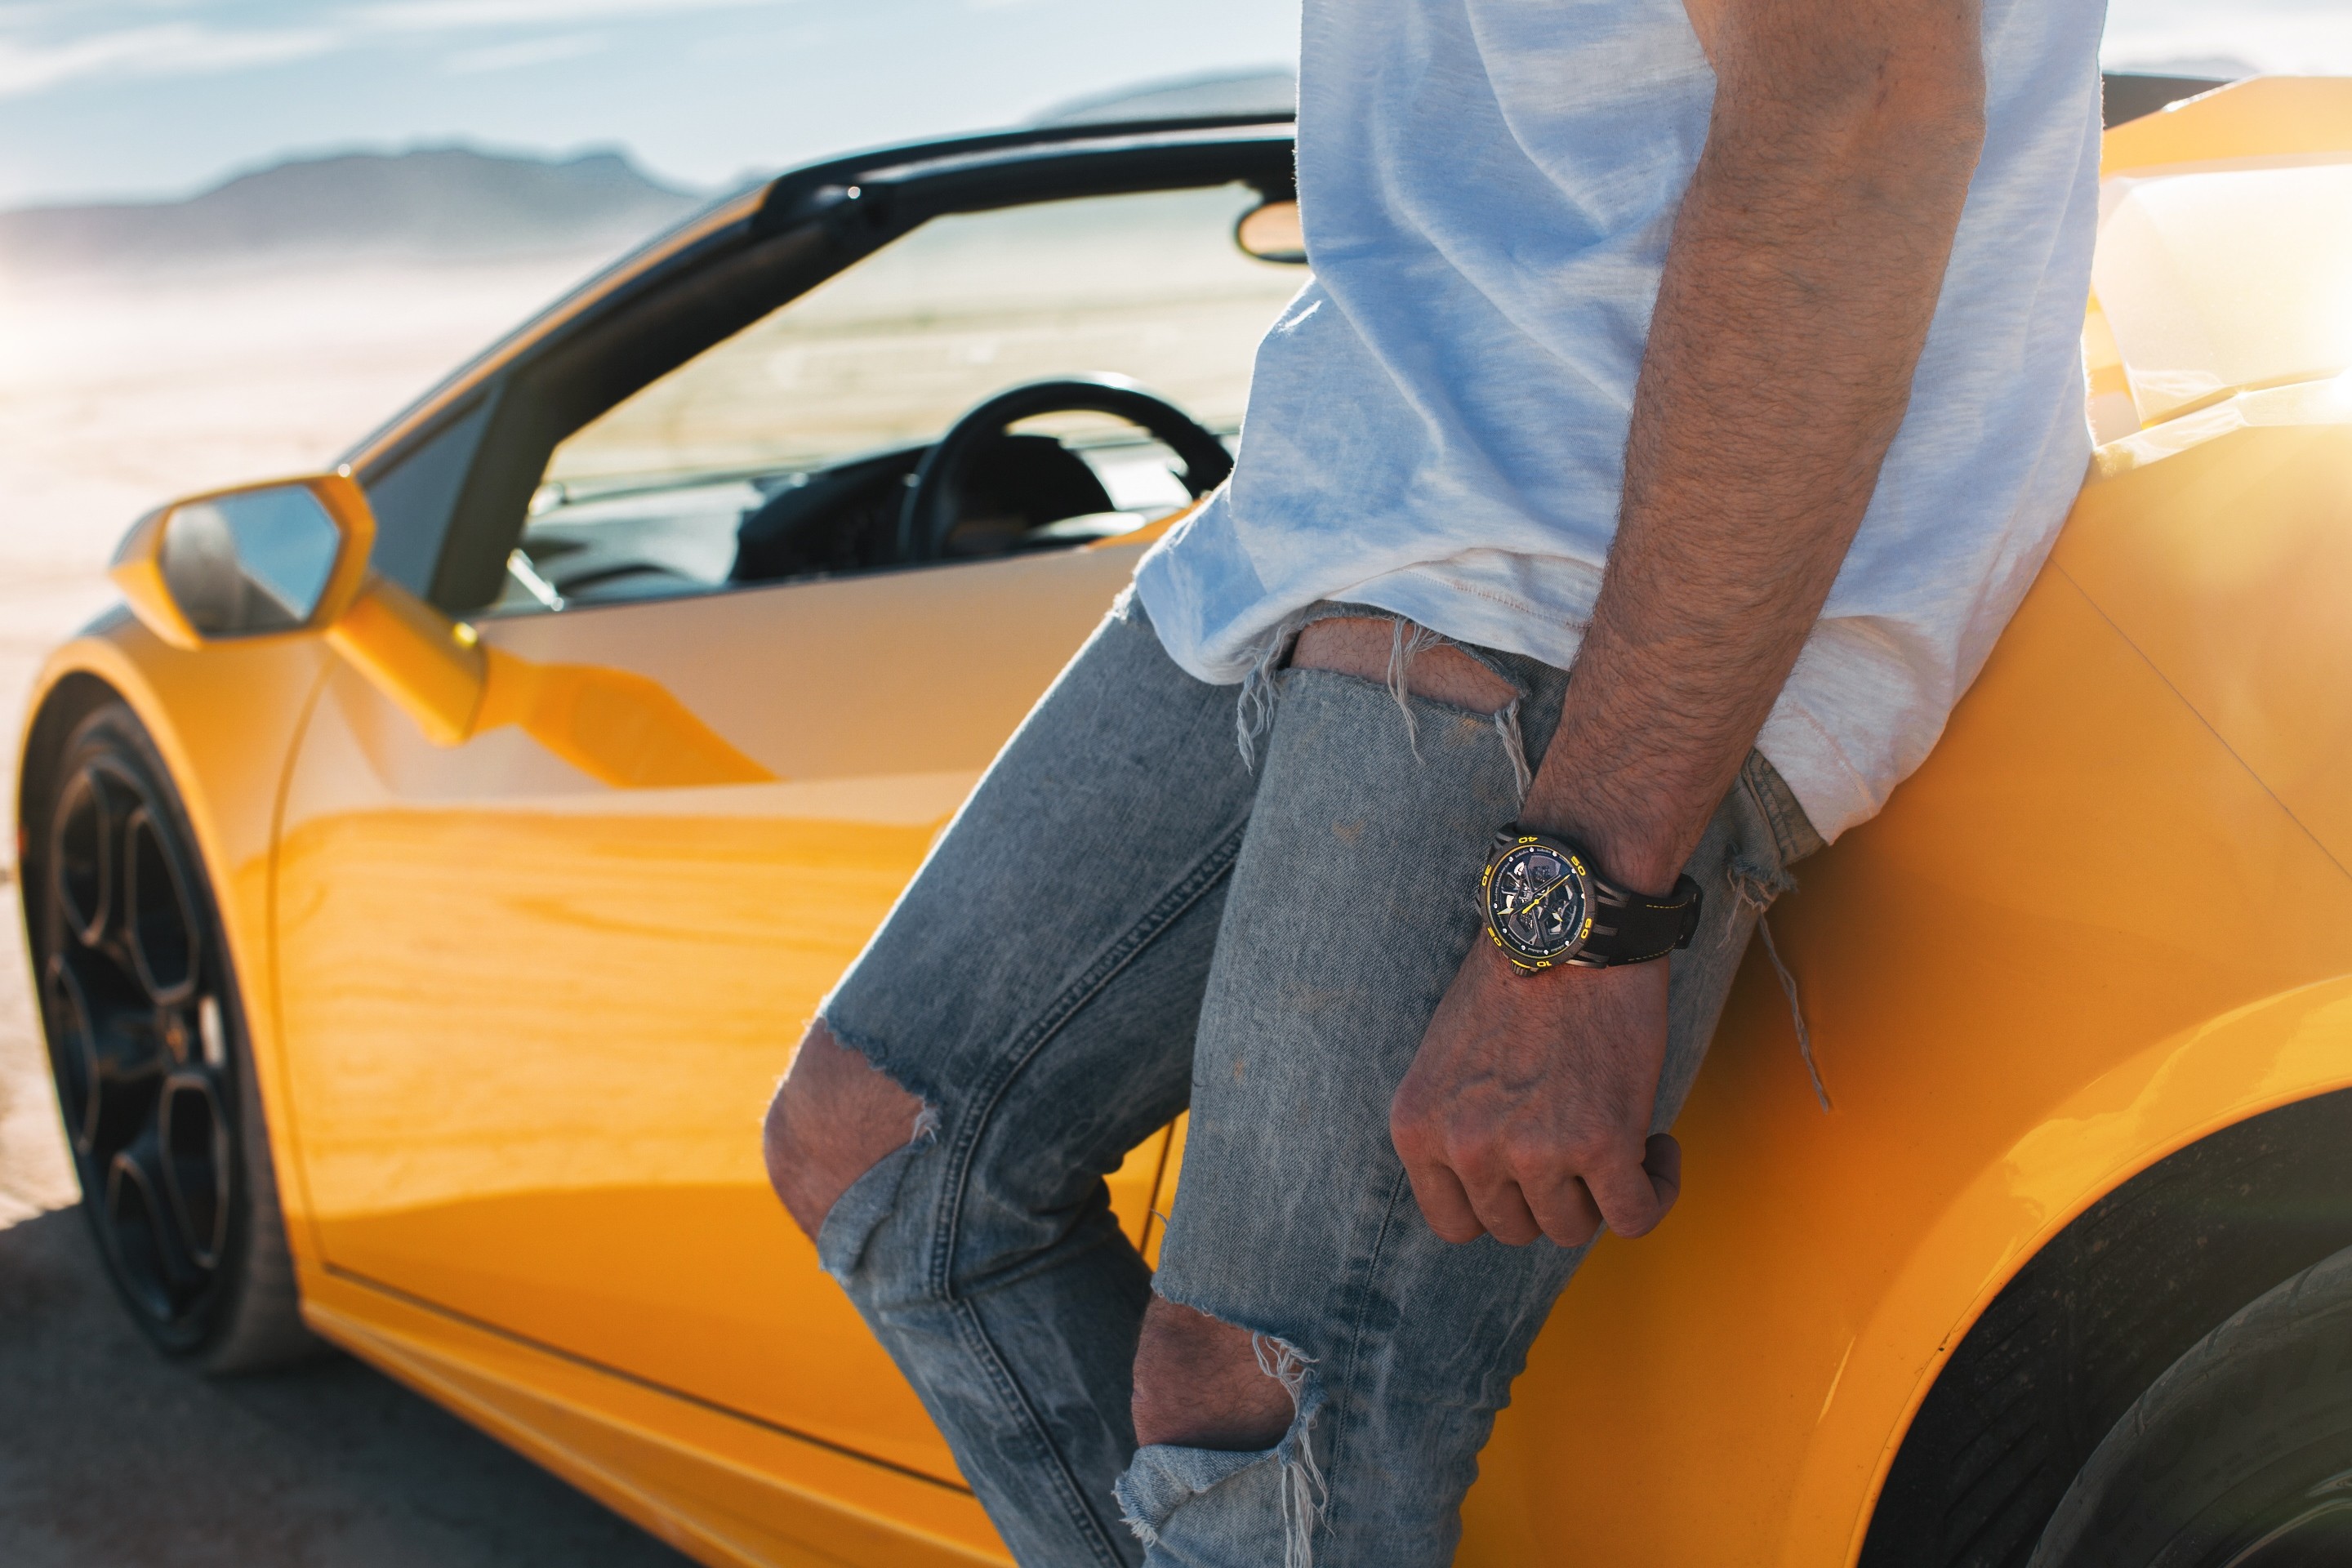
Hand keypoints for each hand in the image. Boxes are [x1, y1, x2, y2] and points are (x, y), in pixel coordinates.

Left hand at [1391, 941, 1681, 1247]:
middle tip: (1577, 1144)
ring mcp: (1533, 1152)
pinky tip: (1659, 1148)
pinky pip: (1635, 1217)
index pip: (1453, 1223)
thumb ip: (1457, 1124)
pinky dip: (1656, 1192)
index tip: (1527, 1177)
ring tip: (1618, 1136)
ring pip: (1573, 1229)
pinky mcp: (1603, 1144)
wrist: (1573, 924)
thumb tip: (1492, 1187)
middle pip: (1516, 1228)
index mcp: (1417, 1128)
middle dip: (1551, 1195)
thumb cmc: (1517, 978)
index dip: (1498, 1205)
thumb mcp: (1447, 1059)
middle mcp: (1466, 1148)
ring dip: (1601, 1193)